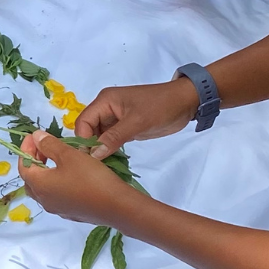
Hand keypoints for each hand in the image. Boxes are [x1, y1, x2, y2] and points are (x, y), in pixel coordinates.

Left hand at [18, 130, 129, 224]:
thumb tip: (36, 137)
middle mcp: (44, 200)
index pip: (23, 166)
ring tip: (56, 157)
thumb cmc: (90, 178)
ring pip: (43, 188)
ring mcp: (57, 208)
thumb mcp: (69, 155)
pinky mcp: (70, 212)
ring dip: (44, 171)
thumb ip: (49, 145)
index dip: (26, 149)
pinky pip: (55, 195)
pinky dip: (55, 182)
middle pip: (30, 178)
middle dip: (33, 160)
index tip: (34, 136)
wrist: (116, 206)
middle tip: (43, 145)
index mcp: (39, 185)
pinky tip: (69, 174)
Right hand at [73, 79, 198, 157]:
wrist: (185, 103)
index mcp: (105, 101)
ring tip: (103, 167)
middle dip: (91, 147)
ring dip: (100, 150)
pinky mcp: (124, 128)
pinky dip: (110, 150)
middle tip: (96, 167)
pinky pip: (110, 140)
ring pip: (99, 136)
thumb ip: (114, 138)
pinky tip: (112, 162)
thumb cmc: (160, 107)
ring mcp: (115, 119)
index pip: (83, 122)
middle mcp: (106, 109)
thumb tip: (94, 154)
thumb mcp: (137, 122)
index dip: (83, 140)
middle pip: (89, 130)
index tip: (89, 160)